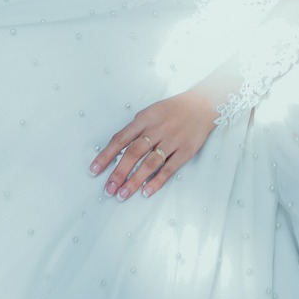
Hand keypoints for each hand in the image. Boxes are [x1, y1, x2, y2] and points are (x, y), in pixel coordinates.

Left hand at [91, 90, 215, 199]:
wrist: (203, 104)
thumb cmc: (174, 109)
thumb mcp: (152, 110)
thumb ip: (137, 126)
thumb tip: (120, 144)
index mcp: (145, 118)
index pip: (121, 139)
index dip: (106, 155)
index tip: (95, 169)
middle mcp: (157, 129)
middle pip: (133, 153)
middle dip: (118, 172)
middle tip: (109, 188)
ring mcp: (172, 140)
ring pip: (150, 163)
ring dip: (134, 180)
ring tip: (123, 194)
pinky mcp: (185, 151)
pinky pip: (169, 168)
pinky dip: (157, 181)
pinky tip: (146, 191)